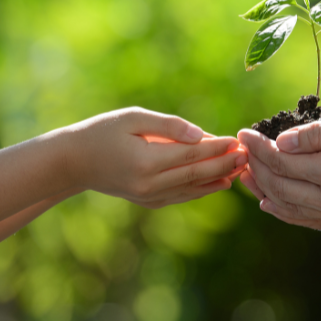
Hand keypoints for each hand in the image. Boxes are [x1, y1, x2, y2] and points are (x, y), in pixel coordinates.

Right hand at [56, 107, 246, 208]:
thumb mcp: (133, 118)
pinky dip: (203, 190)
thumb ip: (169, 126)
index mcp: (146, 161)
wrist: (73, 162)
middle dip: (225, 164)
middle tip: (248, 155)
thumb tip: (201, 134)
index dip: (216, 147)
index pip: (191, 154)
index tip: (236, 139)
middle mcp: (149, 184)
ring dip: (219, 178)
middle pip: (197, 174)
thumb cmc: (102, 132)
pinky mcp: (148, 202)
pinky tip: (220, 183)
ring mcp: (149, 196)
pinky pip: (182, 196)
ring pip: (192, 188)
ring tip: (242, 169)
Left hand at [237, 107, 320, 241]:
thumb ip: (320, 133)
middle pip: (282, 189)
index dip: (259, 147)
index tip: (245, 133)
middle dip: (257, 168)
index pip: (284, 162)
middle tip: (243, 151)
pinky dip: (289, 212)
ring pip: (294, 212)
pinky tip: (274, 202)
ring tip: (248, 176)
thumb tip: (282, 142)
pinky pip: (314, 223)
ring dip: (266, 192)